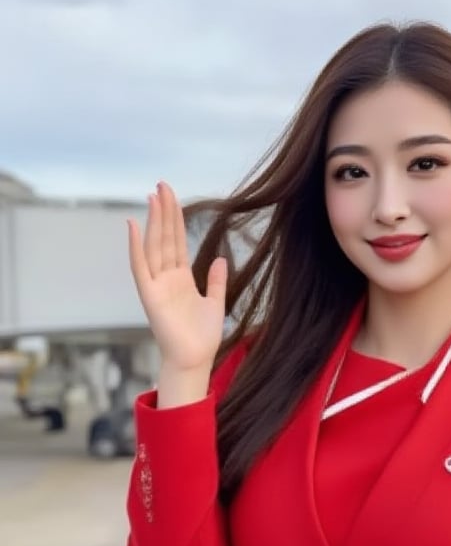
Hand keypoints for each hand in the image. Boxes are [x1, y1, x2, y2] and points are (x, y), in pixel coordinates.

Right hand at [127, 181, 227, 373]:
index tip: (171, 195)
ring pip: (153, 247)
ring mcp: (156, 285)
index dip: (174, 218)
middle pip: (164, 238)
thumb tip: (221, 258)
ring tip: (153, 196)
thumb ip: (216, 281)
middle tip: (162, 184)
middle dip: (164, 212)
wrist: (194, 361)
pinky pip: (140, 267)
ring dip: (153, 222)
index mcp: (181, 278)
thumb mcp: (215, 303)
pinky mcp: (149, 296)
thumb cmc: (202, 337)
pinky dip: (136, 247)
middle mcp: (166, 278)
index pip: (176, 241)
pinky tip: (133, 226)